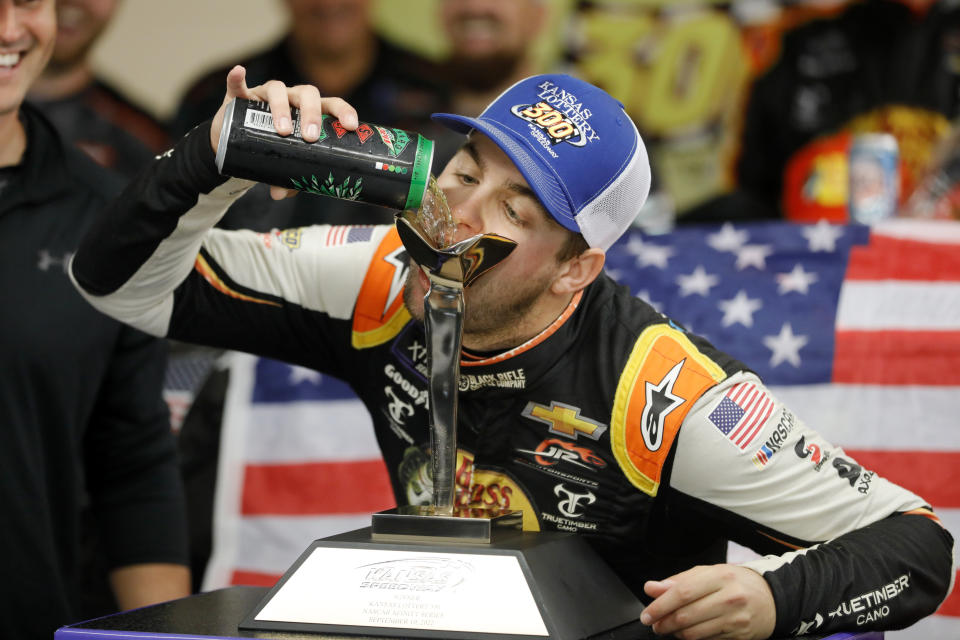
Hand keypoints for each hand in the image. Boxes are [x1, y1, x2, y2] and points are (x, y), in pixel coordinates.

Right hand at [209, 65, 358, 199]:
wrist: (237, 141)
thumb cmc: (271, 148)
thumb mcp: (283, 163)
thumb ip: (286, 178)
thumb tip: (281, 194)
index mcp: (310, 111)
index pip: (331, 105)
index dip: (343, 111)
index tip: (350, 126)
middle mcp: (291, 98)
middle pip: (307, 94)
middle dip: (312, 113)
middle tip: (310, 137)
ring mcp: (266, 95)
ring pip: (277, 89)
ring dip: (282, 107)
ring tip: (282, 129)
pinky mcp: (240, 95)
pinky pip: (237, 85)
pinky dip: (237, 79)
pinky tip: (239, 73)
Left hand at [640, 564, 775, 639]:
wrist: (771, 597)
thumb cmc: (734, 582)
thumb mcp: (708, 573)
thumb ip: (678, 581)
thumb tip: (651, 588)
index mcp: (719, 576)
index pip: (683, 592)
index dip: (660, 605)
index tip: (647, 614)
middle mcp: (729, 597)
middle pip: (686, 615)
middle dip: (664, 623)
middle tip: (654, 624)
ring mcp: (736, 618)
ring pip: (694, 632)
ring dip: (675, 633)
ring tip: (668, 628)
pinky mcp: (739, 635)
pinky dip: (691, 638)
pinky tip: (686, 632)